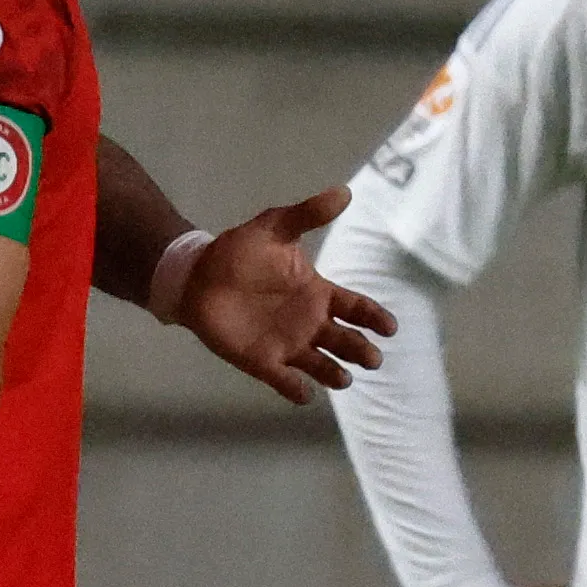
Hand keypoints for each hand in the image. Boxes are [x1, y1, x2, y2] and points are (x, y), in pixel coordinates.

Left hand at [173, 185, 390, 402]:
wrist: (197, 275)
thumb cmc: (238, 252)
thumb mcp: (274, 227)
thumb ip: (307, 214)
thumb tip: (344, 192)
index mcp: (317, 293)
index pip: (355, 308)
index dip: (374, 318)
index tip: (390, 327)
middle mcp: (308, 322)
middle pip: (344, 341)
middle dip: (359, 350)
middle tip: (372, 359)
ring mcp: (286, 343)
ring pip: (320, 364)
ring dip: (333, 373)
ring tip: (344, 379)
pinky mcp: (261, 360)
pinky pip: (283, 379)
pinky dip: (295, 388)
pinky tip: (304, 393)